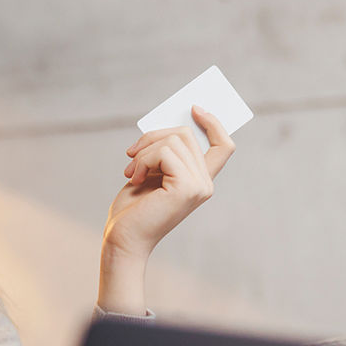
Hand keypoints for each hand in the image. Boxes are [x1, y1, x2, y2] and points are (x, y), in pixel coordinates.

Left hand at [96, 106, 234, 314]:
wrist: (122, 238)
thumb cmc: (133, 208)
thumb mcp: (151, 171)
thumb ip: (165, 150)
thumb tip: (171, 121)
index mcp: (199, 180)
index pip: (223, 145)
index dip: (214, 123)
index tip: (194, 108)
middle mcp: (205, 184)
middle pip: (188, 134)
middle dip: (154, 136)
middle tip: (132, 153)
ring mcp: (199, 187)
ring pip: (174, 140)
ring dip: (144, 150)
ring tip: (131, 170)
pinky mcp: (187, 189)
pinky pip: (165, 152)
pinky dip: (144, 159)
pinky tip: (134, 177)